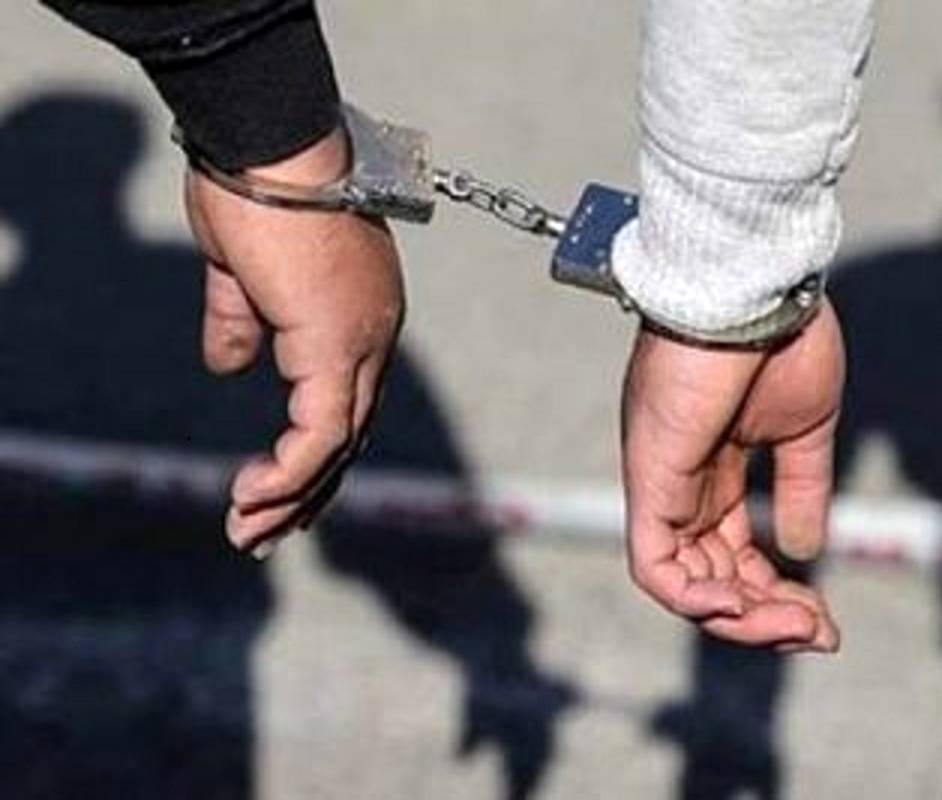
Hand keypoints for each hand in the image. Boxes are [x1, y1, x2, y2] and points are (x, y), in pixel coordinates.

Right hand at [185, 128, 403, 554]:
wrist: (267, 142)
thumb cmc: (255, 191)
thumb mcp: (241, 273)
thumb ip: (242, 324)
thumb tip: (229, 368)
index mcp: (359, 315)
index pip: (347, 402)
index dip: (312, 452)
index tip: (273, 488)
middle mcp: (374, 334)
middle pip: (351, 434)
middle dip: (307, 491)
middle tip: (265, 533)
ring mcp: (362, 340)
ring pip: (340, 444)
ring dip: (293, 495)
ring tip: (248, 533)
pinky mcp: (337, 344)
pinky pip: (321, 433)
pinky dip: (289, 472)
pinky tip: (254, 495)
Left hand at [621, 303, 843, 650]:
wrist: (757, 286)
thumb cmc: (781, 338)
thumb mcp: (802, 428)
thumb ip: (801, 487)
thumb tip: (803, 550)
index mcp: (715, 470)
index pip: (732, 555)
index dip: (776, 595)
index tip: (824, 619)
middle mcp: (681, 483)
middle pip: (709, 578)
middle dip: (764, 617)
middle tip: (819, 632)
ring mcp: (662, 481)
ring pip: (682, 583)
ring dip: (741, 618)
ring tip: (799, 623)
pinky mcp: (650, 476)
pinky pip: (653, 563)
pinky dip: (692, 598)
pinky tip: (739, 606)